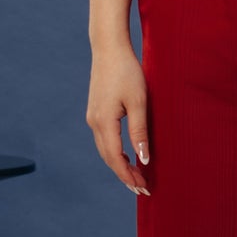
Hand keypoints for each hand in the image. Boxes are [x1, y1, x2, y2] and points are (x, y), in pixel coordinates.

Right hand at [88, 41, 150, 196]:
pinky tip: (127, 156)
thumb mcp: (139, 101)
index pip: (116, 158)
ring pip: (105, 150)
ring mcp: (93, 117)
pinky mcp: (96, 111)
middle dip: (124, 175)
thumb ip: (140, 131)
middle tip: (142, 188)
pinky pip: (104, 139)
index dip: (129, 175)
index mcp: (104, 122)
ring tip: (136, 176)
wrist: (109, 48)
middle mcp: (94, 122)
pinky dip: (115, 152)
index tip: (144, 188)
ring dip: (119, 165)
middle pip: (108, 158)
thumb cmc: (127, 71)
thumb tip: (144, 159)